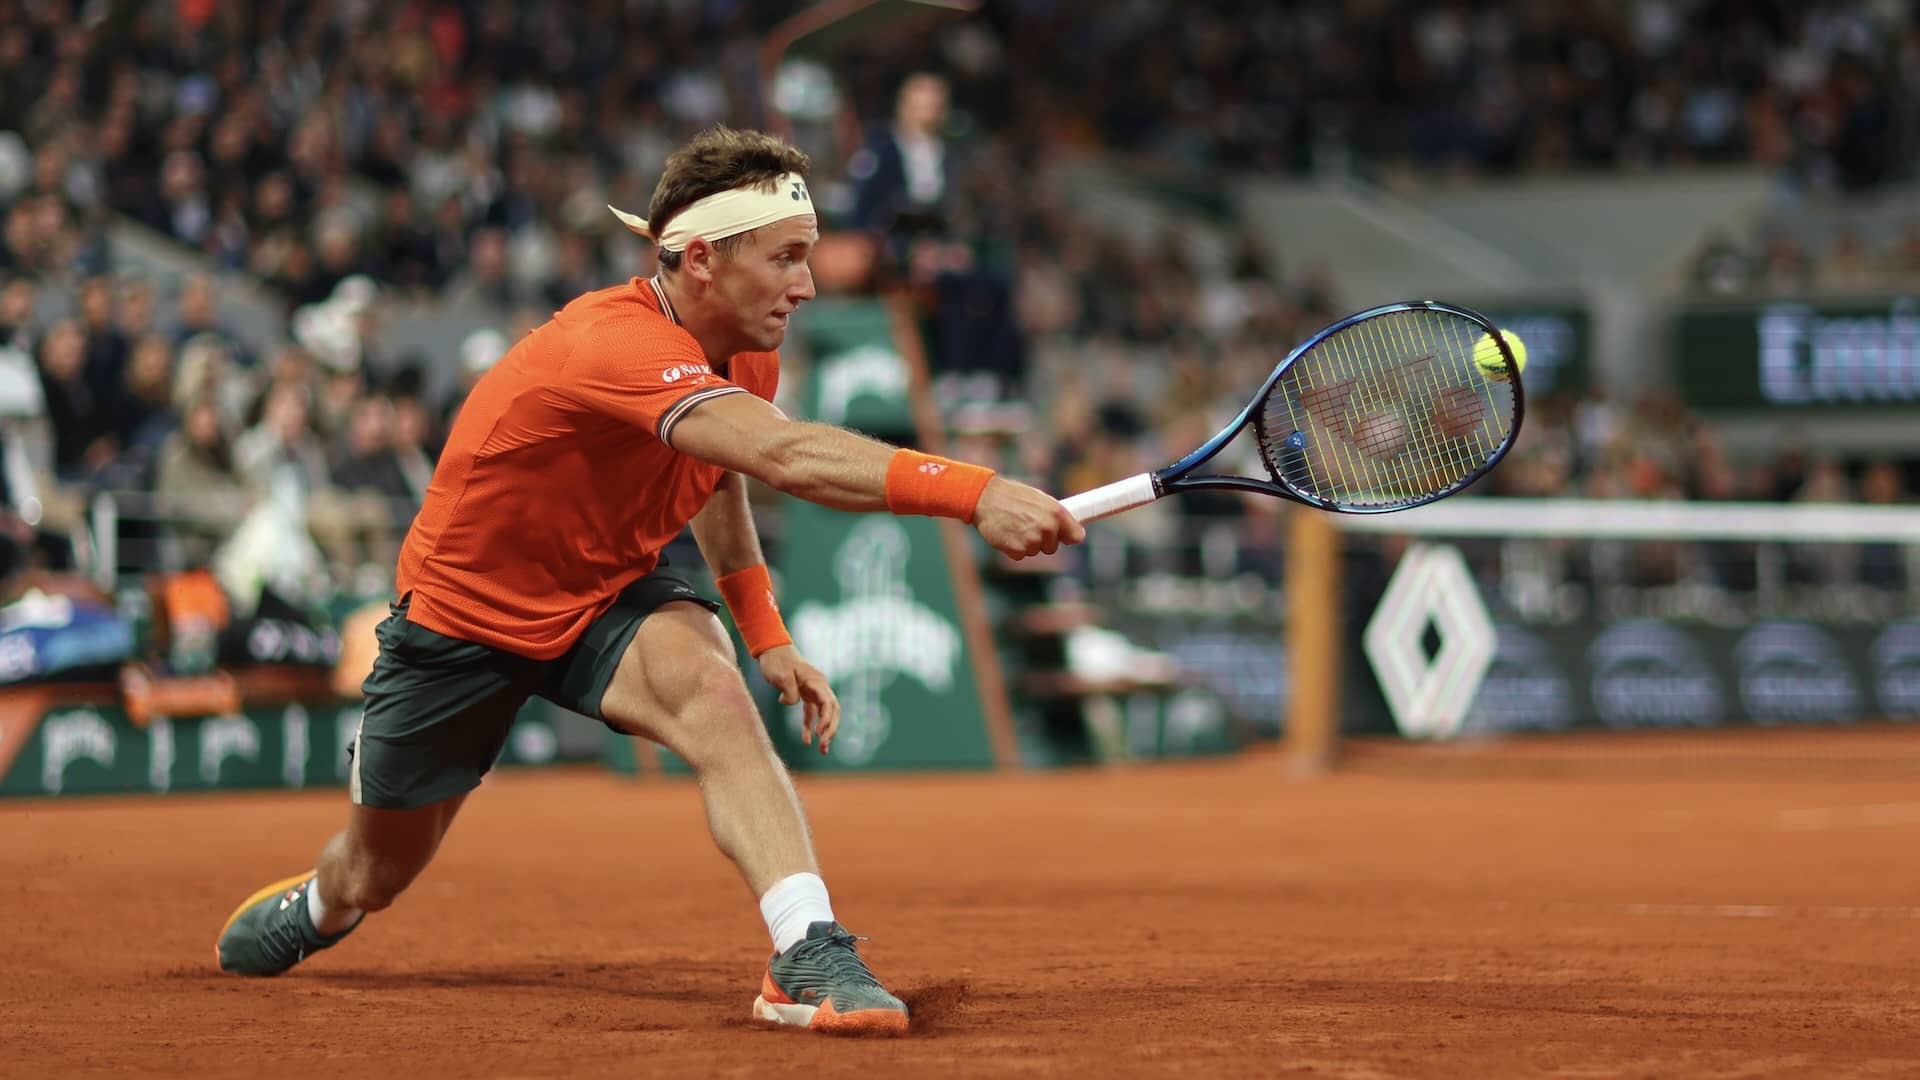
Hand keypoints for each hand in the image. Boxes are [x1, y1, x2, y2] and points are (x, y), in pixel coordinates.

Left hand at [757, 645, 838, 754]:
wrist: (771, 649)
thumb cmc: (776, 660)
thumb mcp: (780, 675)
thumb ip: (789, 691)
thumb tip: (792, 703)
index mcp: (816, 681)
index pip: (828, 703)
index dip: (827, 719)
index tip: (820, 733)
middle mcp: (819, 686)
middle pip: (832, 711)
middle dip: (830, 730)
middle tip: (824, 747)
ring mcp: (813, 690)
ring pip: (824, 714)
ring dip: (825, 732)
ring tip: (823, 751)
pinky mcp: (805, 694)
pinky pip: (811, 713)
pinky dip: (810, 727)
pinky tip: (807, 741)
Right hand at [971, 476, 1085, 559]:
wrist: (985, 497)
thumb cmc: (1012, 496)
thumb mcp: (1039, 498)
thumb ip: (1055, 514)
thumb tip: (1073, 530)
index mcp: (1056, 512)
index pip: (1076, 535)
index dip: (1069, 537)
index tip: (1066, 537)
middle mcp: (1048, 527)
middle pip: (1052, 547)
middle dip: (1042, 540)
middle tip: (1027, 525)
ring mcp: (1032, 540)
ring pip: (1035, 551)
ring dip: (1026, 544)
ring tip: (1014, 526)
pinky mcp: (1018, 550)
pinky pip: (1020, 555)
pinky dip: (1013, 548)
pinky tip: (1007, 533)